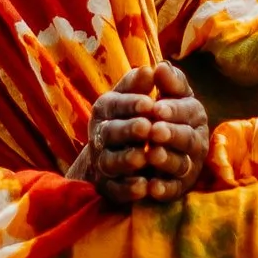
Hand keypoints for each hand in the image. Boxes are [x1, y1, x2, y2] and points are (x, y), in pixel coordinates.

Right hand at [73, 61, 208, 209]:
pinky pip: (116, 189)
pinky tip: (144, 186)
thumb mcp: (144, 98)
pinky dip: (129, 188)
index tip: (150, 103)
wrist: (122, 155)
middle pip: (111, 132)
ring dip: (128, 159)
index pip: (116, 104)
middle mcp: (101, 135)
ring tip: (145, 157)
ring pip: (111, 162)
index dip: (132, 103)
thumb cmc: (139, 118)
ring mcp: (104, 162)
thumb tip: (156, 68)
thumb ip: (151, 86)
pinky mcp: (110, 186)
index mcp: (107, 108)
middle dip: (129, 130)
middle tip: (147, 128)